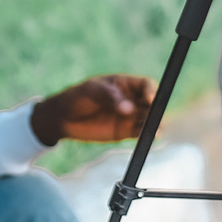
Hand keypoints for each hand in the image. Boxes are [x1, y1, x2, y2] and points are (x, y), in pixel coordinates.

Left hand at [30, 74, 155, 145]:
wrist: (64, 118)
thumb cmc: (78, 97)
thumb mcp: (92, 91)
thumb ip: (111, 97)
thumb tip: (129, 109)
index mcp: (125, 84)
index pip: (146, 85)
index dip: (151, 90)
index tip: (150, 99)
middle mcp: (132, 99)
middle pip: (152, 102)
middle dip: (157, 108)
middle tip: (155, 115)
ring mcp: (130, 116)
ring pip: (150, 119)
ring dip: (155, 123)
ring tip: (154, 129)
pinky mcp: (125, 132)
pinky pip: (141, 133)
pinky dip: (147, 135)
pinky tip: (148, 136)